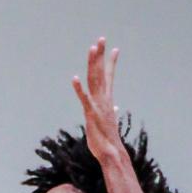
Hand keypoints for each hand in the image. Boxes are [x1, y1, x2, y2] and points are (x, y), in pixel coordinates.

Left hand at [71, 37, 123, 161]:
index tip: (115, 49)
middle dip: (101, 56)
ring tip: (93, 49)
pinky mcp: (91, 114)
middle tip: (101, 39)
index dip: (111, 62)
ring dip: (93, 64)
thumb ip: (112, 111)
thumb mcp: (109, 121)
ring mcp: (98, 106)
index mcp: (107, 100)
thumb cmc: (108, 139)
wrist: (111, 153)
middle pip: (101, 73)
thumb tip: (116, 107)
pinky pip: (85, 99)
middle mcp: (104, 99)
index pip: (110, 77)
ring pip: (95, 80)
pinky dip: (79, 89)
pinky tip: (75, 78)